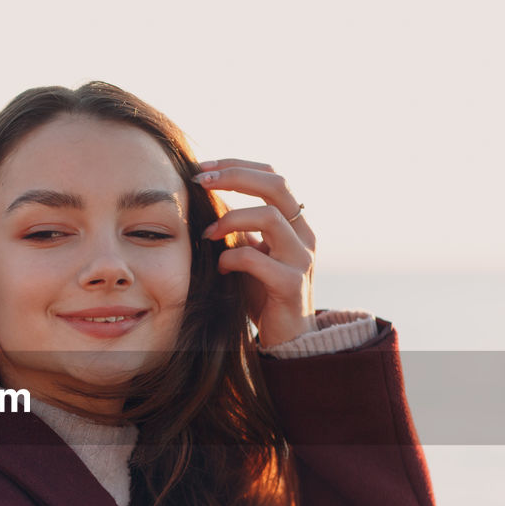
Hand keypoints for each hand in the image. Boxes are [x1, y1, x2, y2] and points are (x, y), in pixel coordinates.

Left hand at [193, 159, 316, 346]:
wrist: (288, 339)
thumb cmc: (263, 294)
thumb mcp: (250, 252)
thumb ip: (238, 228)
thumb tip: (208, 197)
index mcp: (295, 223)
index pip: (273, 176)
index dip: (238, 166)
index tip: (202, 167)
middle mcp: (304, 235)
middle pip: (277, 185)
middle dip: (234, 176)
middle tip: (200, 180)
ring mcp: (301, 259)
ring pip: (270, 217)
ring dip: (231, 219)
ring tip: (207, 233)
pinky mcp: (291, 285)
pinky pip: (258, 260)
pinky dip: (232, 258)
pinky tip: (221, 268)